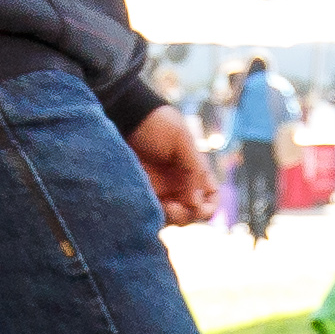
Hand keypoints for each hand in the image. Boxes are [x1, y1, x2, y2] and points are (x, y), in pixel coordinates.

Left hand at [126, 103, 219, 230]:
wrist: (124, 114)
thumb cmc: (155, 123)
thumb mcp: (181, 139)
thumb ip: (194, 170)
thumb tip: (196, 203)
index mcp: (194, 172)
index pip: (210, 197)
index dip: (209, 206)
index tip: (198, 206)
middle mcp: (179, 184)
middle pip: (192, 213)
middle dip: (187, 216)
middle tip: (172, 207)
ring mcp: (160, 190)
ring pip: (172, 218)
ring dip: (170, 218)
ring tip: (161, 207)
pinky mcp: (140, 194)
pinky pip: (151, 214)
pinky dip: (153, 216)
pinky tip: (148, 207)